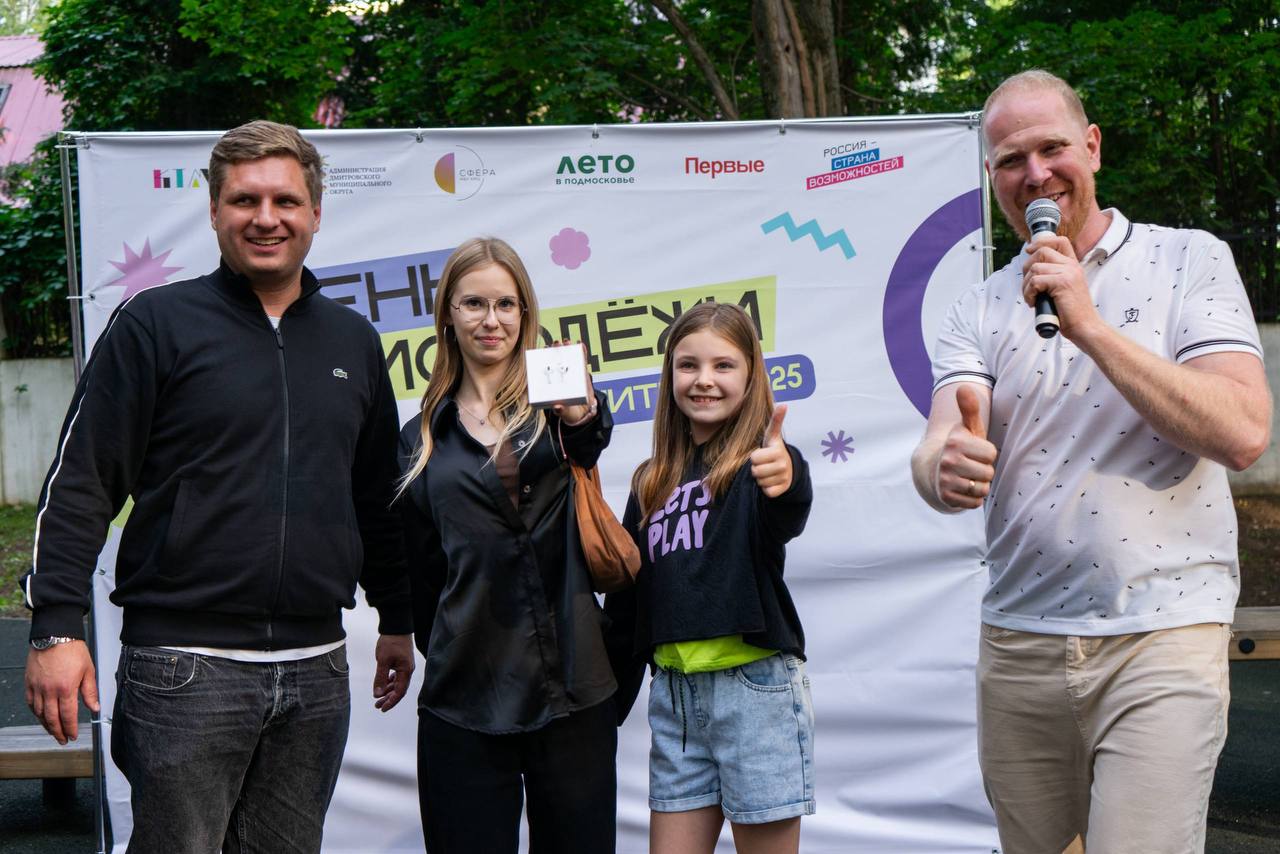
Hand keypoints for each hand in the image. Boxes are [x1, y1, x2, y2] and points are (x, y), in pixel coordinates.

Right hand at [25, 641, 98, 744]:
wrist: (55, 635)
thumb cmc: (72, 650)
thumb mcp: (88, 670)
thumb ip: (90, 691)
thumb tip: (95, 708)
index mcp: (66, 688)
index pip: (68, 715)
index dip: (70, 729)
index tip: (73, 736)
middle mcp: (49, 690)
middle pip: (52, 718)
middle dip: (58, 732)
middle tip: (63, 740)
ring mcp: (37, 687)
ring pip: (39, 713)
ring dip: (46, 725)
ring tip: (53, 731)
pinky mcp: (29, 683)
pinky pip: (30, 703)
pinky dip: (35, 713)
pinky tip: (40, 717)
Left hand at [372, 633, 413, 712]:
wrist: (396, 626)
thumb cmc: (391, 642)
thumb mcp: (383, 661)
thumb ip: (380, 678)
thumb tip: (377, 694)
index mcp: (406, 671)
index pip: (400, 692)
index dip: (391, 702)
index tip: (382, 708)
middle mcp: (408, 670)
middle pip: (399, 689)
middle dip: (388, 698)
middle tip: (377, 706)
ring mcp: (405, 666)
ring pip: (398, 683)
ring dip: (388, 691)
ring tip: (378, 697)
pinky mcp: (402, 662)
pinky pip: (397, 676)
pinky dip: (390, 682)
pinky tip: (384, 684)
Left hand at [550, 339, 596, 424]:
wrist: (583, 413)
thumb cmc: (569, 412)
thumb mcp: (563, 412)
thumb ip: (561, 411)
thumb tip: (557, 407)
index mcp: (552, 384)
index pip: (546, 368)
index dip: (543, 358)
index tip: (543, 349)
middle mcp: (560, 376)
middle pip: (557, 360)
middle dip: (556, 350)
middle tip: (556, 344)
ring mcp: (571, 373)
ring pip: (569, 358)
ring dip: (568, 348)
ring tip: (567, 342)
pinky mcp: (582, 373)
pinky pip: (582, 361)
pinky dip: (582, 352)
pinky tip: (581, 345)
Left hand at [750, 404, 792, 497]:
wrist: (788, 468)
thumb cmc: (774, 450)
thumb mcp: (772, 436)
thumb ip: (776, 421)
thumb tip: (783, 405)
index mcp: (777, 451)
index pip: (754, 458)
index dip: (755, 457)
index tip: (763, 454)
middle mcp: (783, 465)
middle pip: (755, 471)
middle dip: (757, 468)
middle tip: (765, 464)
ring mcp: (784, 478)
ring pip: (760, 482)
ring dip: (761, 478)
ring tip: (768, 472)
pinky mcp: (783, 489)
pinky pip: (767, 492)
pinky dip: (766, 488)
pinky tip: (772, 481)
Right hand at [937, 386, 997, 508]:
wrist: (933, 470)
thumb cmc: (959, 447)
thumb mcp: (966, 428)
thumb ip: (969, 409)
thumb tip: (964, 386)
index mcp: (955, 442)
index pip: (991, 453)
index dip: (987, 454)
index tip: (975, 452)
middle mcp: (948, 460)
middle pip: (988, 473)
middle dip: (984, 471)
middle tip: (971, 466)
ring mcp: (946, 480)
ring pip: (982, 489)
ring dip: (979, 485)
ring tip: (968, 477)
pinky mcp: (946, 497)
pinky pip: (974, 502)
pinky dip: (972, 498)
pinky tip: (963, 489)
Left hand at [1021, 234, 1100, 340]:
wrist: (1085, 326)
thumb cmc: (1070, 312)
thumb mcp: (1063, 289)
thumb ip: (1053, 276)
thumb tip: (1030, 269)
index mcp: (1072, 265)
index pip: (1059, 241)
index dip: (1041, 242)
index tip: (1029, 250)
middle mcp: (1072, 266)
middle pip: (1042, 252)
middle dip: (1027, 268)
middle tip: (1028, 286)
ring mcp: (1068, 273)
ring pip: (1035, 268)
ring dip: (1026, 285)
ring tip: (1032, 298)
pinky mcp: (1062, 283)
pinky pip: (1035, 281)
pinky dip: (1029, 293)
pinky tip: (1034, 303)